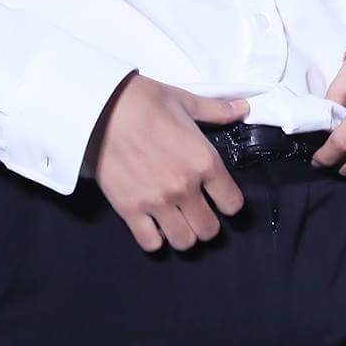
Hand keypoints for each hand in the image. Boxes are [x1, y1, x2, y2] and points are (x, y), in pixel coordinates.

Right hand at [85, 73, 247, 253]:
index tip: (221, 199)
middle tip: (198, 212)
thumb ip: (217, 111)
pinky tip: (154, 225)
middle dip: (207, 224)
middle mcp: (184, 188)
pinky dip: (155, 239)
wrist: (102, 108)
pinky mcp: (129, 210)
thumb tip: (244, 107)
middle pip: (209, 230)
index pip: (232, 204)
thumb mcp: (186, 101)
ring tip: (178, 222)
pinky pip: (150, 243)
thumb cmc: (145, 101)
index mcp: (204, 162)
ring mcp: (157, 202)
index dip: (230, 204)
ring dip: (184, 234)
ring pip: (183, 242)